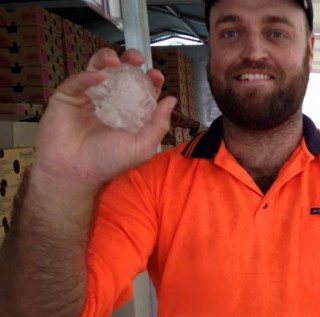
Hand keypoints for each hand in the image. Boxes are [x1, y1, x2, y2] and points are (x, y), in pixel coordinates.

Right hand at [33, 48, 176, 192]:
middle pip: (120, 74)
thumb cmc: (108, 163)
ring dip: (107, 60)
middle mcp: (108, 102)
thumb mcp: (142, 146)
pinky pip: (78, 79)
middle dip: (129, 62)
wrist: (74, 173)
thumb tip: (171, 100)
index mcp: (127, 113)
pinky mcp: (67, 97)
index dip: (149, 80)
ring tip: (115, 61)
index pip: (140, 90)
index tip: (155, 75)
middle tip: (136, 59)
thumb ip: (158, 124)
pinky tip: (100, 76)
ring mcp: (87, 98)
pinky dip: (89, 75)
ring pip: (97, 68)